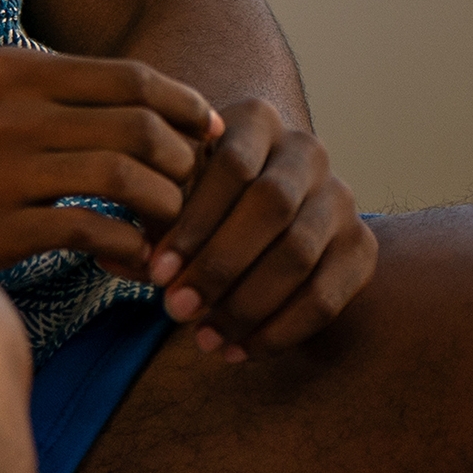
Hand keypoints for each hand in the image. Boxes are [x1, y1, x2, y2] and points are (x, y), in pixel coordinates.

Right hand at [0, 45, 217, 275]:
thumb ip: (53, 94)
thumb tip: (142, 110)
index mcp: (17, 70)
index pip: (129, 78)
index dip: (183, 105)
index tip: (209, 132)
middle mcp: (14, 111)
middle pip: (138, 124)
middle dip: (183, 160)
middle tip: (196, 190)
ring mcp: (4, 169)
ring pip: (124, 175)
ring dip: (164, 206)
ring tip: (170, 228)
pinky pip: (90, 231)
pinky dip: (129, 248)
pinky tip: (136, 262)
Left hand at [142, 96, 375, 360]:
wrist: (271, 217)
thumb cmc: (203, 203)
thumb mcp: (173, 198)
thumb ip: (146, 221)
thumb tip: (112, 256)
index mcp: (257, 120)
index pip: (231, 165)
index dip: (193, 222)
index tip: (156, 272)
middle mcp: (306, 150)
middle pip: (270, 206)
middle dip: (220, 264)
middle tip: (176, 311)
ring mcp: (341, 198)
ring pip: (299, 253)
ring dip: (247, 304)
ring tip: (204, 340)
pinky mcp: (361, 248)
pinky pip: (326, 296)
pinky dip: (280, 330)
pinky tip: (240, 351)